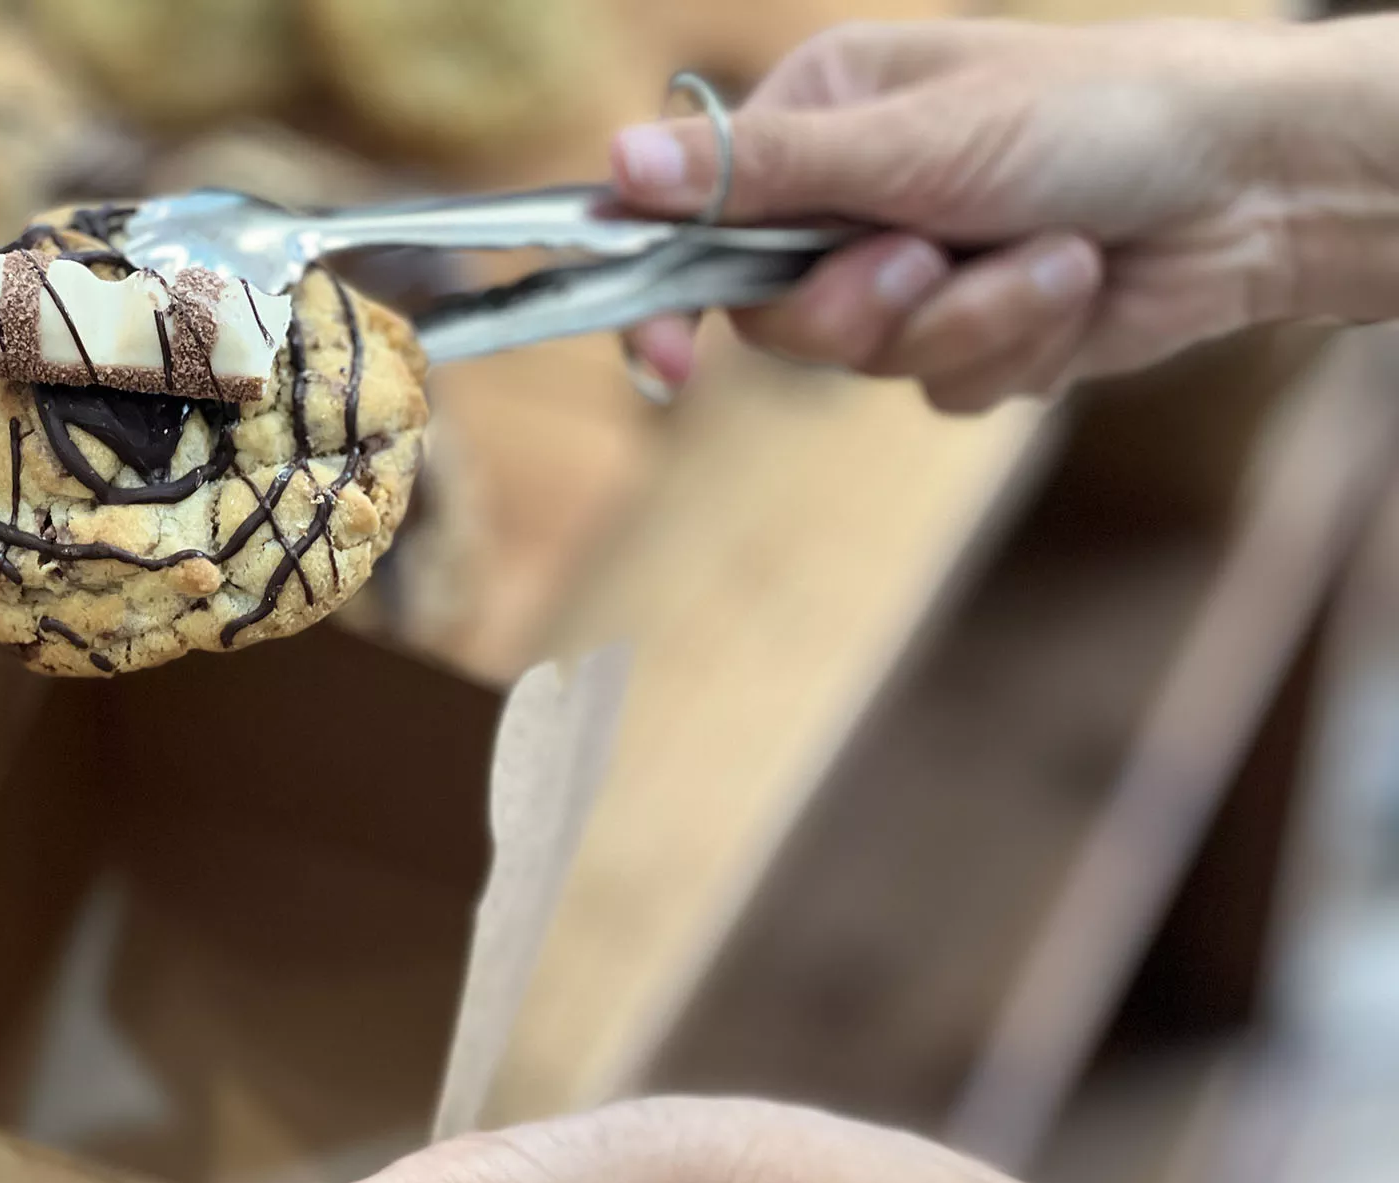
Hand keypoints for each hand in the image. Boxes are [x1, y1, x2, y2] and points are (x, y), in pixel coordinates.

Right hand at [616, 16, 1398, 411]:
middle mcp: (854, 202)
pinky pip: (946, 386)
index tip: (663, 359)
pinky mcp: (973, 338)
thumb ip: (761, 173)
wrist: (1245, 185)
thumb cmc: (1088, 116)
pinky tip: (1072, 285)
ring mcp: (913, 276)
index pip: (697, 221)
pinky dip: (1015, 345)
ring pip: (870, 363)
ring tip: (1045, 254)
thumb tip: (616, 164)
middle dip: (862, 305)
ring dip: (966, 318)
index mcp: (822, 123)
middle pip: (777, 318)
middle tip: (921, 260)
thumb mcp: (911, 141)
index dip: (667, 294)